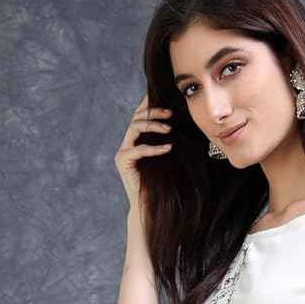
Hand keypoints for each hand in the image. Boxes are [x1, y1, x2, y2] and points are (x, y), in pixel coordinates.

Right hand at [115, 95, 173, 215]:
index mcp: (136, 141)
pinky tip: (167, 148)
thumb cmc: (162, 184)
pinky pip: (138, 149)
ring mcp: (123, 152)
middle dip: (153, 112)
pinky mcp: (122, 161)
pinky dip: (153, 148)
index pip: (140, 116)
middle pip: (136, 118)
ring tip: (169, 129)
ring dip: (153, 125)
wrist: (151, 207)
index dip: (149, 104)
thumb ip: (168, 140)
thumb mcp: (167, 158)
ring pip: (134, 128)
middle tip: (171, 113)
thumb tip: (182, 123)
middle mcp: (127, 144)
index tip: (164, 96)